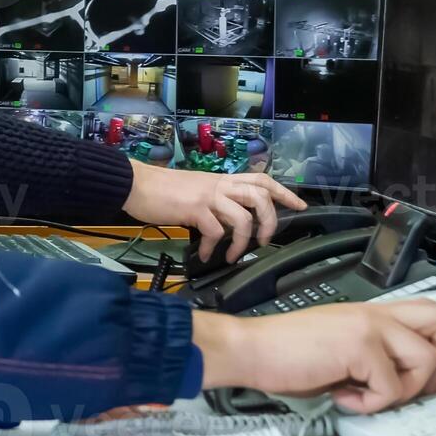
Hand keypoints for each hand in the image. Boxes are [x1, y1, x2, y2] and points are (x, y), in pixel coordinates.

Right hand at [122, 162, 306, 261]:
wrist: (136, 185)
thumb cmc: (161, 190)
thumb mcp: (195, 191)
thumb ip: (214, 202)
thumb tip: (226, 223)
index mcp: (221, 180)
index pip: (261, 179)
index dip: (284, 192)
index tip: (300, 206)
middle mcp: (219, 185)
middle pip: (261, 196)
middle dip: (270, 222)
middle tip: (264, 240)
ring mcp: (208, 196)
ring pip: (243, 217)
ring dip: (243, 242)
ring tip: (233, 255)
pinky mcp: (195, 209)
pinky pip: (216, 232)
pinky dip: (214, 248)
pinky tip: (207, 255)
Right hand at [194, 301, 435, 414]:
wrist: (252, 349)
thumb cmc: (285, 352)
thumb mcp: (338, 349)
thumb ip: (371, 355)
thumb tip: (395, 381)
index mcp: (369, 313)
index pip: (430, 307)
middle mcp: (374, 313)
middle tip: (417, 386)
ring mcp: (369, 326)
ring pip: (425, 361)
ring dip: (404, 391)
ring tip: (368, 395)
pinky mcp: (360, 345)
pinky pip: (392, 386)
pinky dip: (370, 403)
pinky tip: (344, 396)